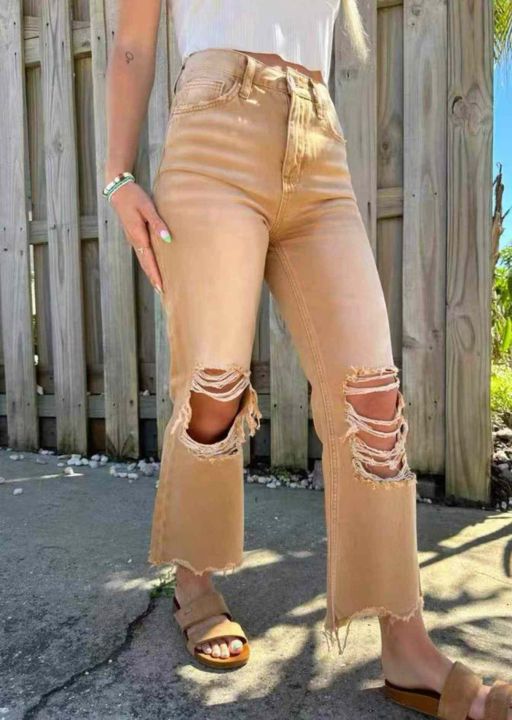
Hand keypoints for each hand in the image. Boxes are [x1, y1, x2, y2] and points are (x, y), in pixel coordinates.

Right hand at [108, 180, 171, 294]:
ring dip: (150, 272)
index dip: (155, 275)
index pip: (149, 260)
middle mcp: (134, 241)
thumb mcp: (147, 207)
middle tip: (162, 292)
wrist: (118, 190)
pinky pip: (142, 254)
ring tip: (158, 284)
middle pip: (145, 264)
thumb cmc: (135, 196)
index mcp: (138, 236)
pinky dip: (147, 263)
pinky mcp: (133, 236)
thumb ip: (158, 223)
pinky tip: (153, 266)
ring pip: (143, 260)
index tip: (161, 288)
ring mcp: (133, 239)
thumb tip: (168, 239)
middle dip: (153, 278)